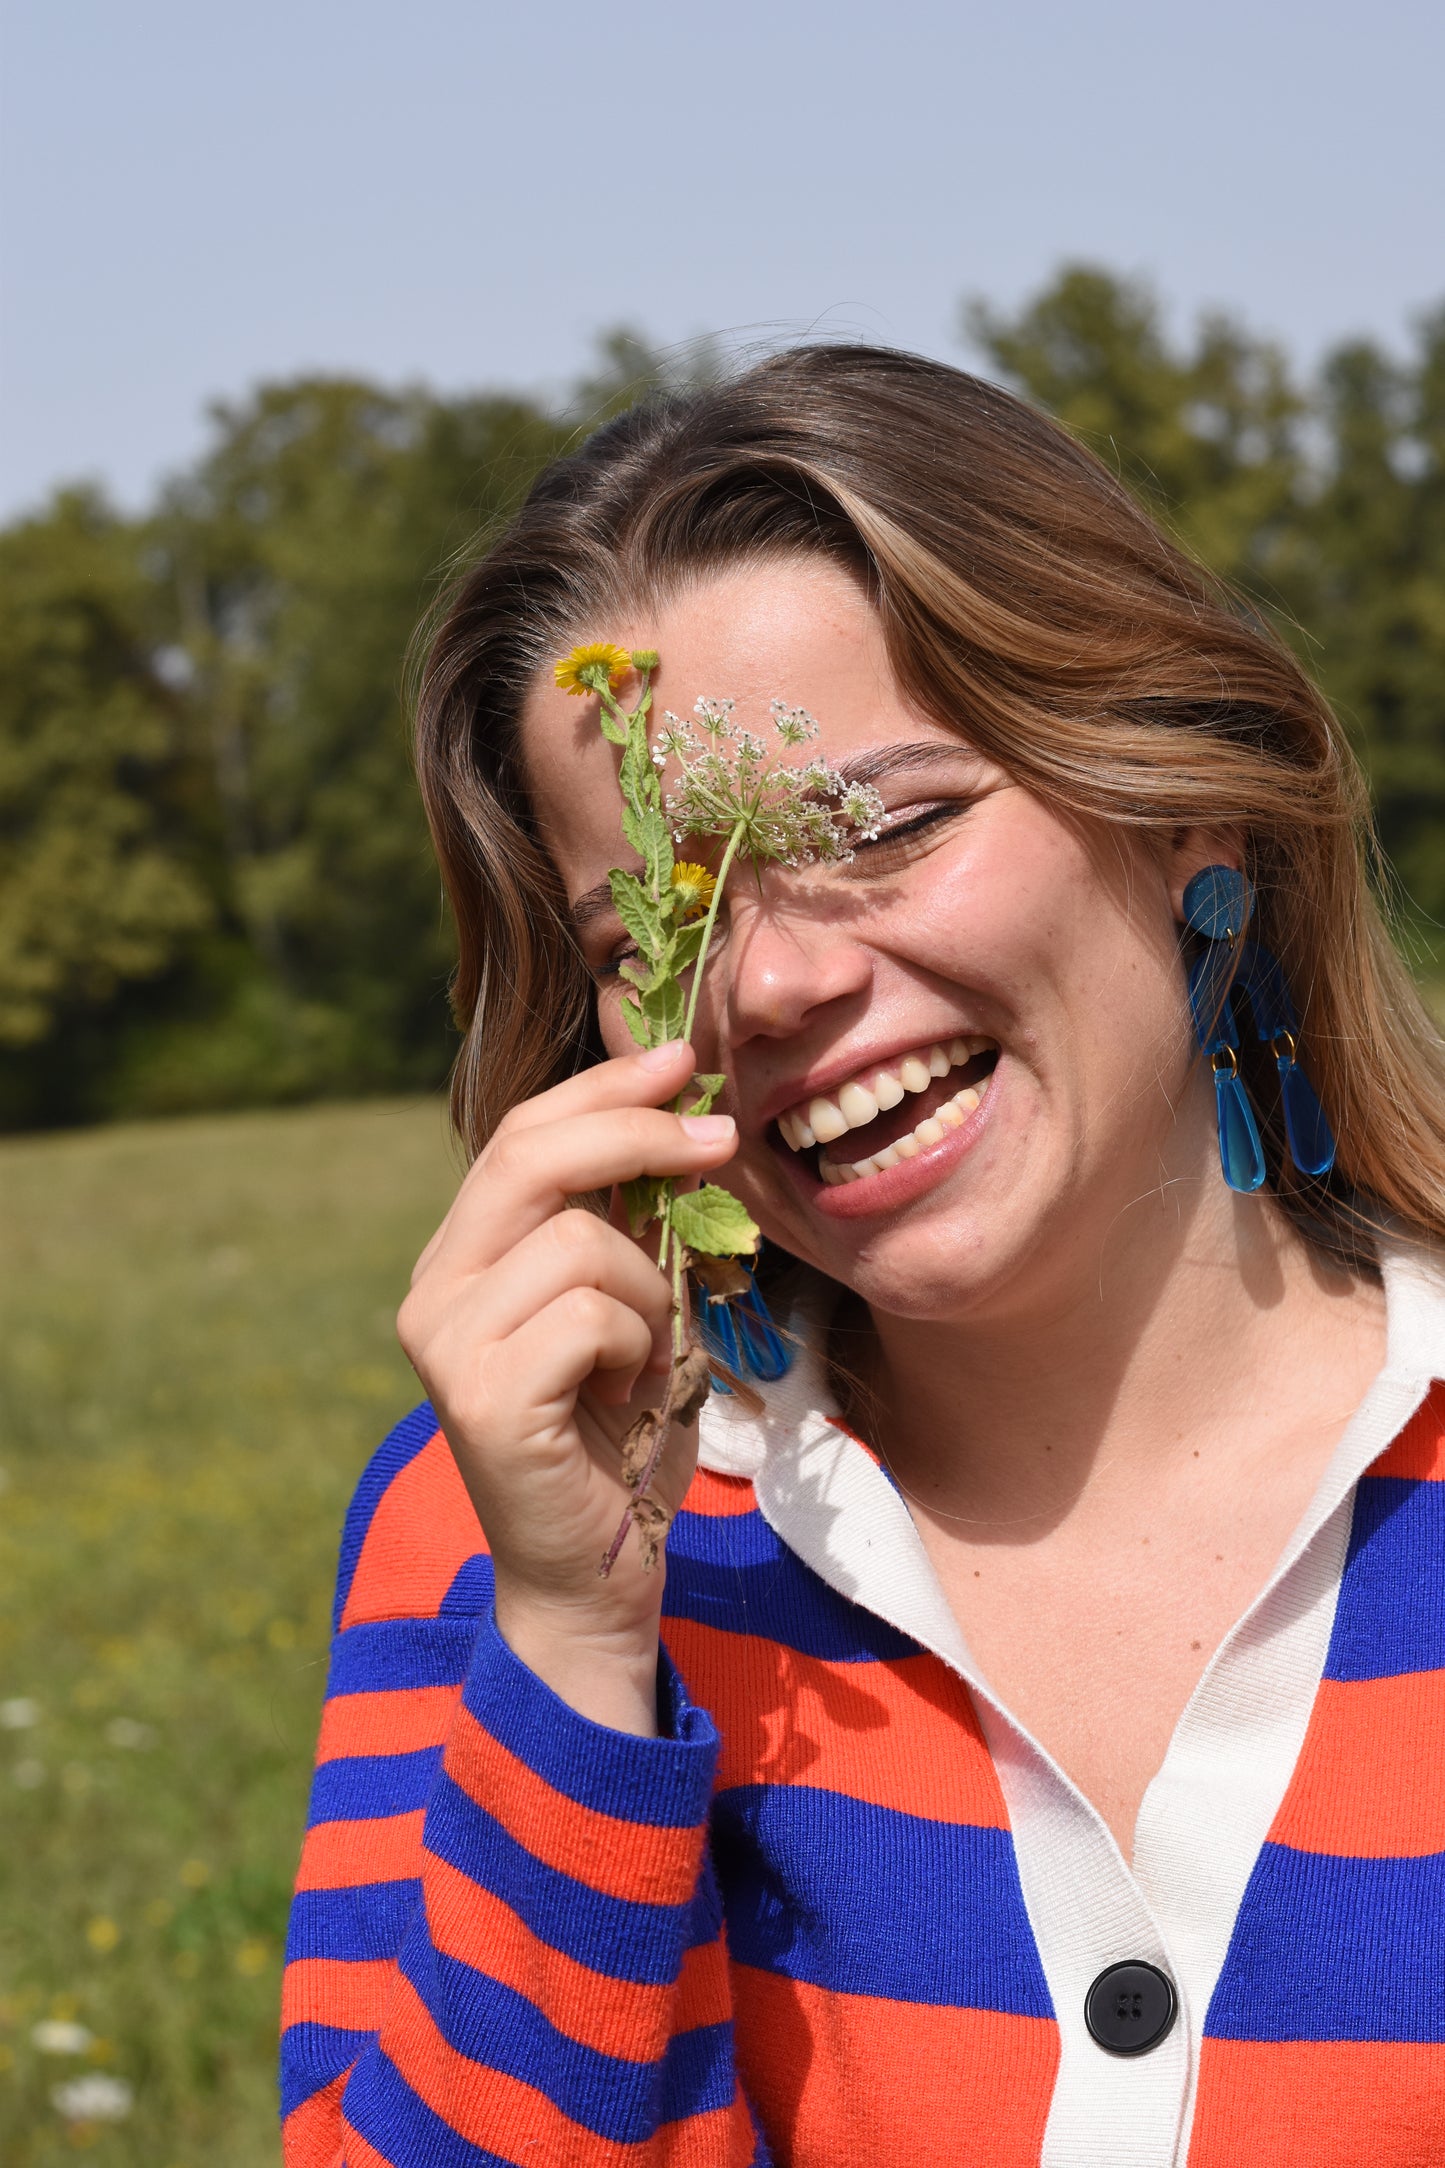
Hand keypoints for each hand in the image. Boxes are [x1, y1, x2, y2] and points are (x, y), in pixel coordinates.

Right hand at [397, 1039, 735, 1733]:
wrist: (595, 1573)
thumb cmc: (622, 1440)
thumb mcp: (633, 1307)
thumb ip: (628, 1224)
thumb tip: (680, 1116)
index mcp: (463, 1259)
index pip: (519, 1133)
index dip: (601, 1088)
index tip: (677, 1058)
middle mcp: (434, 1290)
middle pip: (529, 1155)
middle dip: (637, 1132)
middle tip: (720, 1139)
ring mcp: (446, 1343)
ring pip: (578, 1242)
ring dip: (650, 1292)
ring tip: (647, 1357)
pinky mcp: (482, 1396)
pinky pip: (592, 1315)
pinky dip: (639, 1346)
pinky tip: (627, 1396)